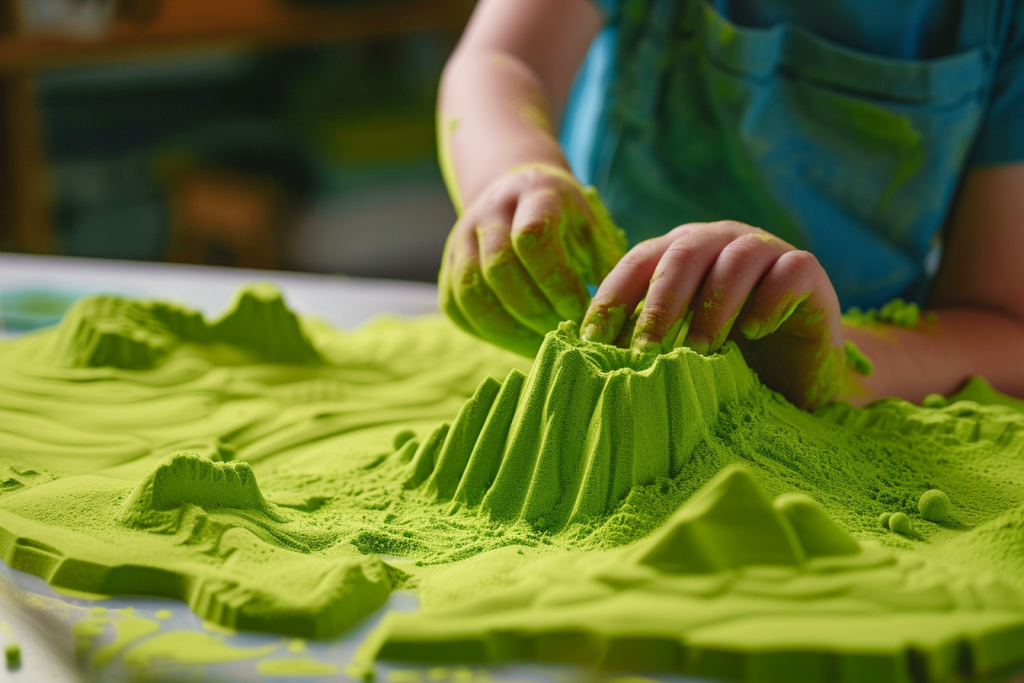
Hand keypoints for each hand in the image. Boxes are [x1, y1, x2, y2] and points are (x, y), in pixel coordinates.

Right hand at [438, 164, 626, 355]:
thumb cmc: (567, 219)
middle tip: (563, 334)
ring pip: (470, 291)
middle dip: (534, 310)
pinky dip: (486, 332)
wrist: (517, 191)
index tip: (580, 310)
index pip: (532, 237)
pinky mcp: (448, 265)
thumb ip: (607, 264)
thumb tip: (618, 317)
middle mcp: (489, 212)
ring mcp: (461, 238)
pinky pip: (456, 306)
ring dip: (508, 328)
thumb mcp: (593, 227)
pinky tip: (518, 342)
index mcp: (534, 195)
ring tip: (542, 346)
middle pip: (497, 267)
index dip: (555, 281)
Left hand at [580, 221, 847, 408]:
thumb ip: (641, 344)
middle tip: (645, 349)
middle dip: (659, 304)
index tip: (592, 341)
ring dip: (713, 307)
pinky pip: (788, 271)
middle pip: (682, 256)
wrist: (798, 371)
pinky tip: (755, 331)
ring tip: (700, 350)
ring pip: (735, 260)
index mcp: (679, 253)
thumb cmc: (728, 358)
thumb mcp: (677, 349)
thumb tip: (584, 363)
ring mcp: (765, 251)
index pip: (637, 263)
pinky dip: (768, 300)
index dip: (614, 298)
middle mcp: (718, 242)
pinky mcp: (806, 270)